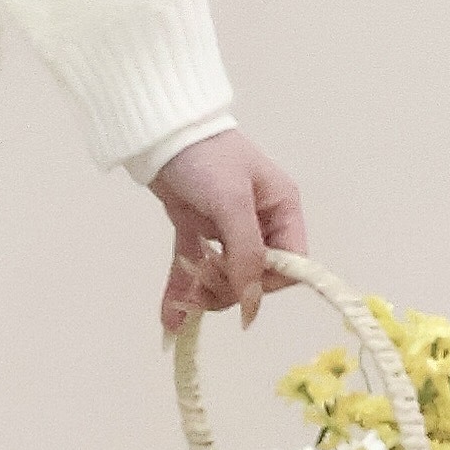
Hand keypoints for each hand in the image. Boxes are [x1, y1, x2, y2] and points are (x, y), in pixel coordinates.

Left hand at [148, 127, 306, 334]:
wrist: (158, 131)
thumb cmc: (205, 157)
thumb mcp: (231, 202)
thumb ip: (245, 252)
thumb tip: (253, 302)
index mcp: (281, 209)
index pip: (291, 263)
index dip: (268, 282)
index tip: (240, 288)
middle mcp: (259, 221)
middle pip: (255, 275)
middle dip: (230, 287)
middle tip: (203, 282)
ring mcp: (226, 226)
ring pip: (224, 276)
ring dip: (205, 292)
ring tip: (184, 299)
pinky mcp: (196, 229)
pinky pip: (195, 267)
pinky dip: (183, 289)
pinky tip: (171, 318)